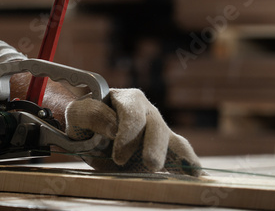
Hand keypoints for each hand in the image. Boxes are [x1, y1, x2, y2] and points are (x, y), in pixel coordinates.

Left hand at [65, 88, 202, 175]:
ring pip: (173, 139)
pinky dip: (189, 162)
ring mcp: (157, 128)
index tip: (117, 156)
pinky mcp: (162, 146)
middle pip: (156, 127)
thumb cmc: (82, 119)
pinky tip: (197, 175)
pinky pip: (179, 151)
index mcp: (127, 99)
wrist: (87, 130)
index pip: (132, 116)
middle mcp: (146, 111)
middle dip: (155, 147)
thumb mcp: (77, 113)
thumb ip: (90, 114)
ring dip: (179, 156)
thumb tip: (112, 126)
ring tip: (188, 172)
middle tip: (151, 166)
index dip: (127, 135)